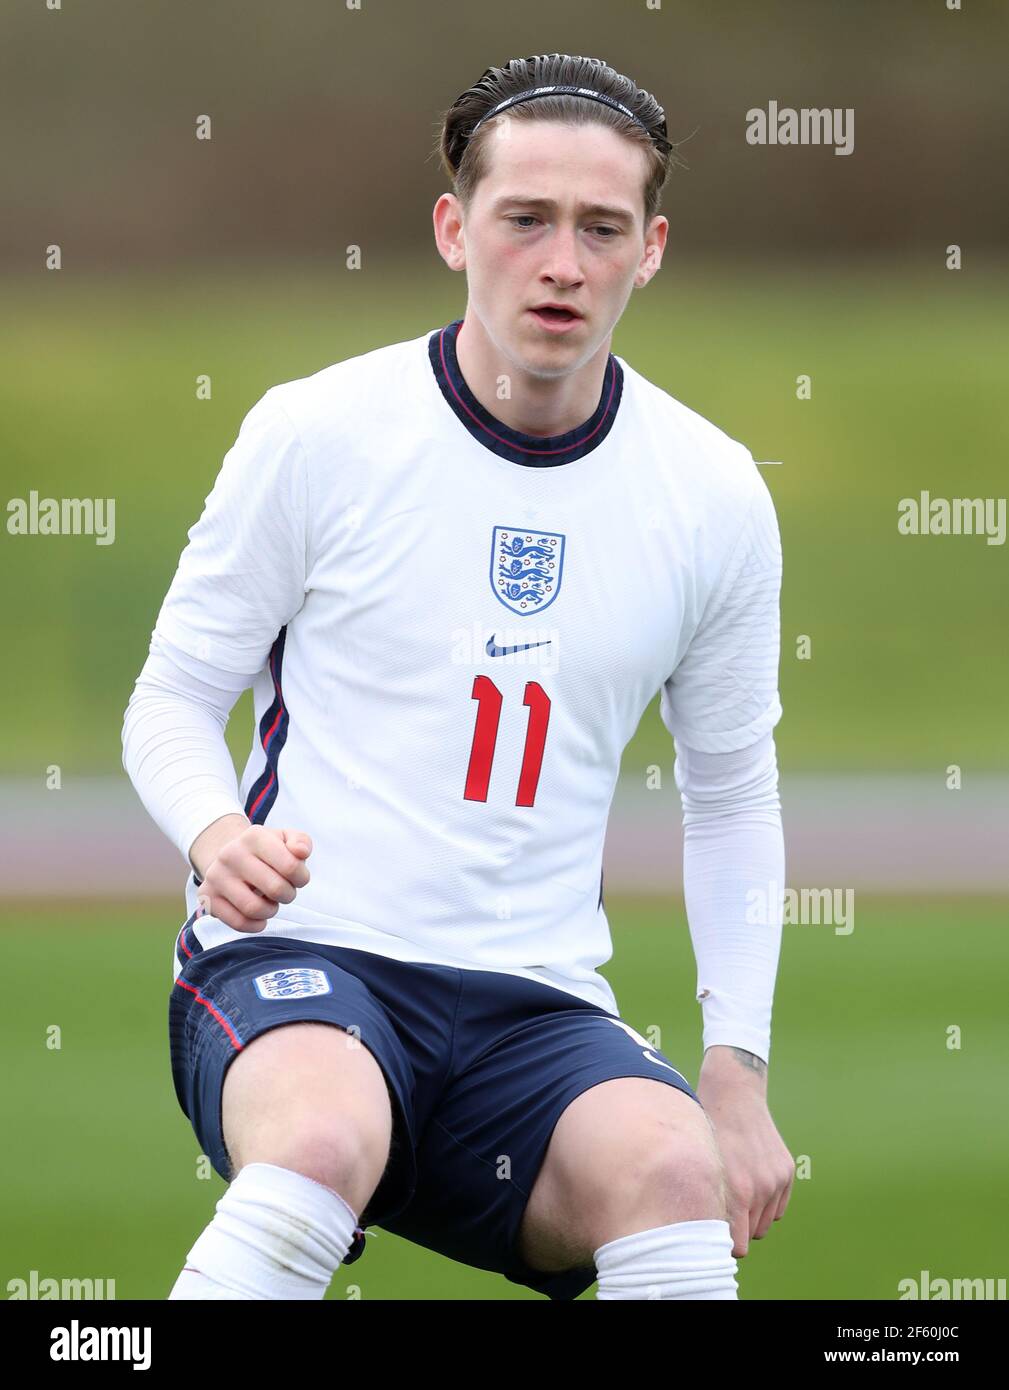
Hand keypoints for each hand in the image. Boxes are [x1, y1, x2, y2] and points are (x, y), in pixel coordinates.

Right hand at [194, 824, 312, 932]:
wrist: (231, 858)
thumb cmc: (267, 852)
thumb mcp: (286, 840)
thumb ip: (301, 843)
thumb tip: (301, 852)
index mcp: (254, 836)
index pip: (291, 866)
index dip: (302, 878)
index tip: (298, 878)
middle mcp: (231, 853)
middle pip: (275, 888)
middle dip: (288, 895)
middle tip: (285, 891)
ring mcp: (216, 875)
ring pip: (254, 908)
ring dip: (271, 911)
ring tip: (271, 902)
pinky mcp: (207, 896)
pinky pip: (238, 922)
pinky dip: (255, 925)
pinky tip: (259, 916)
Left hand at [696, 1045, 794, 1257]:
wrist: (733, 1095)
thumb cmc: (706, 1132)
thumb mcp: (700, 1169)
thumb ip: (706, 1204)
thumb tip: (703, 1239)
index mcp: (735, 1192)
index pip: (737, 1247)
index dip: (724, 1244)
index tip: (712, 1237)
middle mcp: (759, 1189)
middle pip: (751, 1236)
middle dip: (738, 1228)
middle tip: (721, 1209)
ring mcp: (776, 1180)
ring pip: (765, 1223)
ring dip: (752, 1216)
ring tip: (735, 1192)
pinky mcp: (787, 1171)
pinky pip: (778, 1207)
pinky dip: (767, 1203)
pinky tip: (750, 1182)